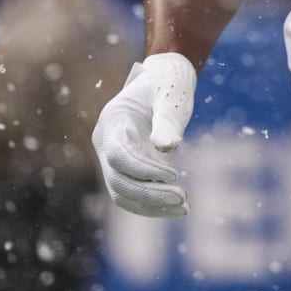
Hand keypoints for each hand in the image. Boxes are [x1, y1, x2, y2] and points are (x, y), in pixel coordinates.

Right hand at [91, 53, 197, 217]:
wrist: (164, 82)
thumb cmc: (168, 84)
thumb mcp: (170, 95)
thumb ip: (168, 118)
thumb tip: (166, 148)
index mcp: (112, 121)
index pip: (119, 155)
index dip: (143, 169)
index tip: (174, 174)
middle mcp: (106, 142)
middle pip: (118, 180)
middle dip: (150, 194)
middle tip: (183, 198)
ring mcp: (113, 157)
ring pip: (122, 193)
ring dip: (152, 205)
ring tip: (184, 208)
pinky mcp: (126, 169)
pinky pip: (132, 194)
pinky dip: (152, 204)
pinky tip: (177, 208)